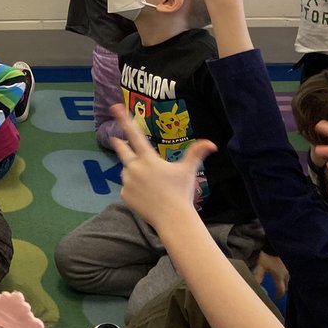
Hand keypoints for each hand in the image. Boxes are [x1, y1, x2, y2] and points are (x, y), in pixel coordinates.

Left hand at [111, 104, 214, 228]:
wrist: (173, 220)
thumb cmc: (181, 193)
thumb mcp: (189, 171)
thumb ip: (197, 153)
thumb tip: (212, 144)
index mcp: (148, 159)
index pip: (134, 135)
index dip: (124, 120)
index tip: (115, 107)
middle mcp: (134, 168)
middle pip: (123, 151)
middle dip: (119, 144)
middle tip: (116, 139)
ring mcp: (127, 182)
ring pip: (127, 171)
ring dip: (133, 171)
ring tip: (150, 183)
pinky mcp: (124, 195)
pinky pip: (127, 187)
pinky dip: (133, 188)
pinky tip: (146, 195)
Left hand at [253, 252, 289, 300]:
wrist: (276, 243)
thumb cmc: (268, 255)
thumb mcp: (261, 265)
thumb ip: (258, 276)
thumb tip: (255, 286)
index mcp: (279, 277)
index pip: (281, 289)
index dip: (279, 294)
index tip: (277, 298)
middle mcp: (286, 274)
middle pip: (286, 285)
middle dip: (283, 289)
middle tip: (280, 292)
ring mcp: (289, 268)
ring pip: (289, 278)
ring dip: (286, 282)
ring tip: (282, 284)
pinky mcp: (289, 262)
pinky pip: (289, 272)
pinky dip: (286, 275)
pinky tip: (284, 273)